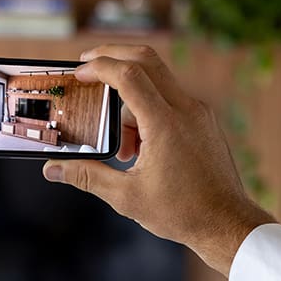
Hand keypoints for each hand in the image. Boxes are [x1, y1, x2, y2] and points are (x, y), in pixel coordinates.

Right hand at [42, 45, 274, 276]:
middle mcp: (186, 110)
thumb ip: (87, 177)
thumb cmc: (183, 213)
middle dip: (113, 56)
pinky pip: (171, 100)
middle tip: (88, 66)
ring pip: (157, 83)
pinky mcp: (204, 121)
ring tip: (123, 148)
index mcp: (165, 124)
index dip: (99, 66)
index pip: (129, 75)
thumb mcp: (127, 197)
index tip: (79, 73)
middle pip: (146, 60)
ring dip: (130, 101)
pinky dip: (149, 111)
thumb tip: (53, 169)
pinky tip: (142, 149)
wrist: (228, 224)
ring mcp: (199, 113)